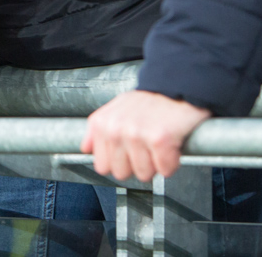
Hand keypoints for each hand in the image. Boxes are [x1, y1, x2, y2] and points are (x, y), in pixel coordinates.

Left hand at [83, 90, 211, 181]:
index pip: (102, 166)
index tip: (128, 153)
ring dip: (155, 164)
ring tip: (157, 145)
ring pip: (144, 174)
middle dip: (136, 165)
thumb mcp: (115, 109)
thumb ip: (97, 130)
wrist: (176, 87)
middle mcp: (116, 130)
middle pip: (122, 173)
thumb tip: (86, 149)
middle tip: (146, 147)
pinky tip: (170, 146)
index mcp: (102, 124)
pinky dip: (172, 162)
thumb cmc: (148, 102)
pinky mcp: (159, 140)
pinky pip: (165, 170)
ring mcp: (136, 135)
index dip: (118, 163)